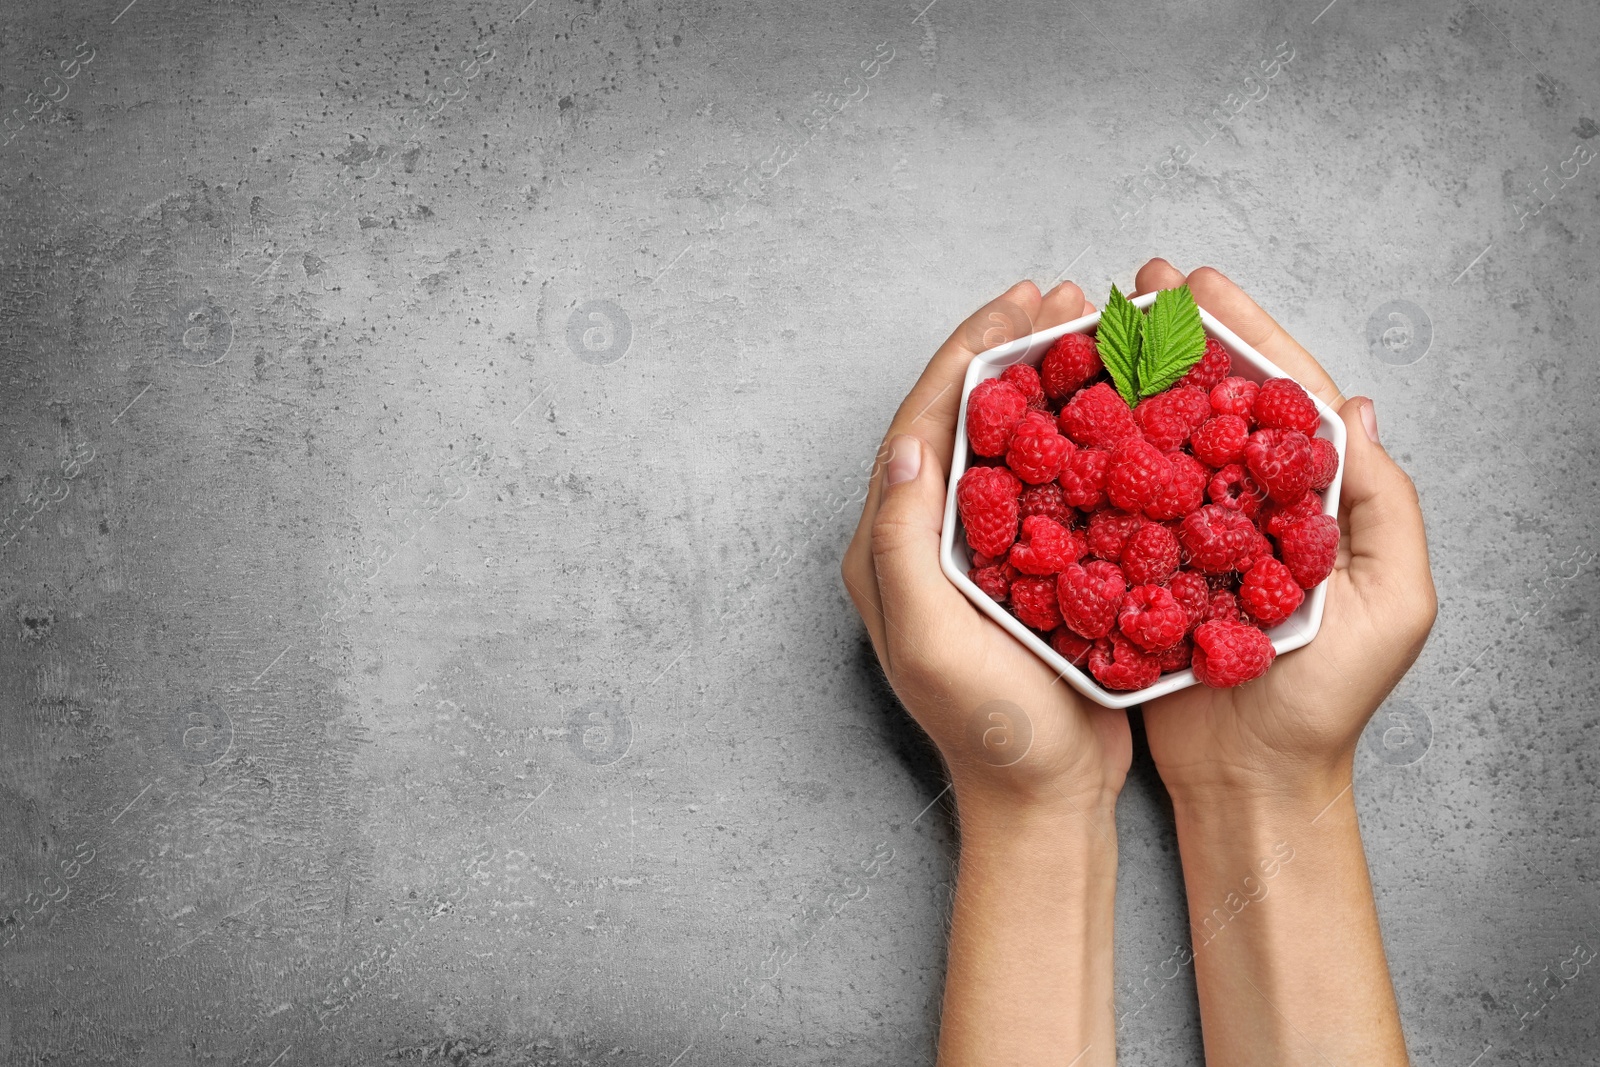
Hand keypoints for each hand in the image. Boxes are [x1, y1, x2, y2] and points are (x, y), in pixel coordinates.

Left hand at [844, 280, 1128, 1066]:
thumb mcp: (931, 642)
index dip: (965, 359)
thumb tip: (905, 448)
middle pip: (962, 419)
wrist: (1043, 797)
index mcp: (887, 549)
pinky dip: (1076, 433)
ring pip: (1007, 441)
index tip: (1015, 307)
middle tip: (1061, 297)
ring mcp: (979, 551)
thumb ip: (903, 546)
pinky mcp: (1029, 566)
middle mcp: (925, 539)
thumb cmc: (988, 730)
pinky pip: (1046, 480)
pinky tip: (1114, 404)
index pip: (919, 427)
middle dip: (1007, 351)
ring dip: (1043, 381)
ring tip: (1088, 330)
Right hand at [1133, 259, 1437, 802]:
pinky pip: (1115, 502)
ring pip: (1157, 442)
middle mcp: (1245, 507)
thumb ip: (1380, 506)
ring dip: (1128, 384)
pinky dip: (1091, 458)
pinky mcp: (1140, 572)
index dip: (1240, 334)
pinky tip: (1062, 421)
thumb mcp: (1389, 604)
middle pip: (1210, 404)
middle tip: (1132, 286)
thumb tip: (1356, 409)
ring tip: (1090, 332)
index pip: (1278, 397)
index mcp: (1310, 501)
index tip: (1195, 283)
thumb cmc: (1327, 704)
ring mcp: (1188, 536)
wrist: (1253, 782)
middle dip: (1175, 340)